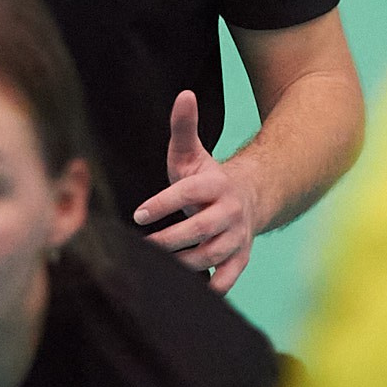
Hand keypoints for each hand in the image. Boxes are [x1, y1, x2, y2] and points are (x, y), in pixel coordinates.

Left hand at [132, 89, 258, 292]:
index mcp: (216, 184)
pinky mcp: (242, 257)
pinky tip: (192, 291)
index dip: (163, 203)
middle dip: (171, 239)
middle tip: (144, 247)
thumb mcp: (192, 154)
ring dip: (185, 263)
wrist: (247, 197)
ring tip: (158, 267)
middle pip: (200, 228)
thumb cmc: (207, 178)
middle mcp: (230, 211)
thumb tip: (184, 94)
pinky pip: (230, 277)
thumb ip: (183, 128)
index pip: (188, 193)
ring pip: (212, 254)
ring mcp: (238, 236)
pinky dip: (214, 287)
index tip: (139, 215)